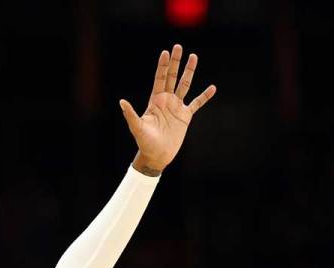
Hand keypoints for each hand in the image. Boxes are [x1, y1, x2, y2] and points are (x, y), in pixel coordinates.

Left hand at [119, 45, 216, 174]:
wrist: (156, 155)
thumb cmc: (144, 142)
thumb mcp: (137, 127)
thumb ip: (130, 114)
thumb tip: (121, 102)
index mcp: (155, 100)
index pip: (160, 79)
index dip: (163, 66)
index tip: (166, 52)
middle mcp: (166, 100)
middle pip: (172, 77)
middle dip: (175, 62)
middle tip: (178, 46)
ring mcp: (176, 107)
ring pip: (185, 85)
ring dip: (189, 72)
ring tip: (194, 57)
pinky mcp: (185, 116)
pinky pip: (197, 103)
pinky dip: (204, 96)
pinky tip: (212, 88)